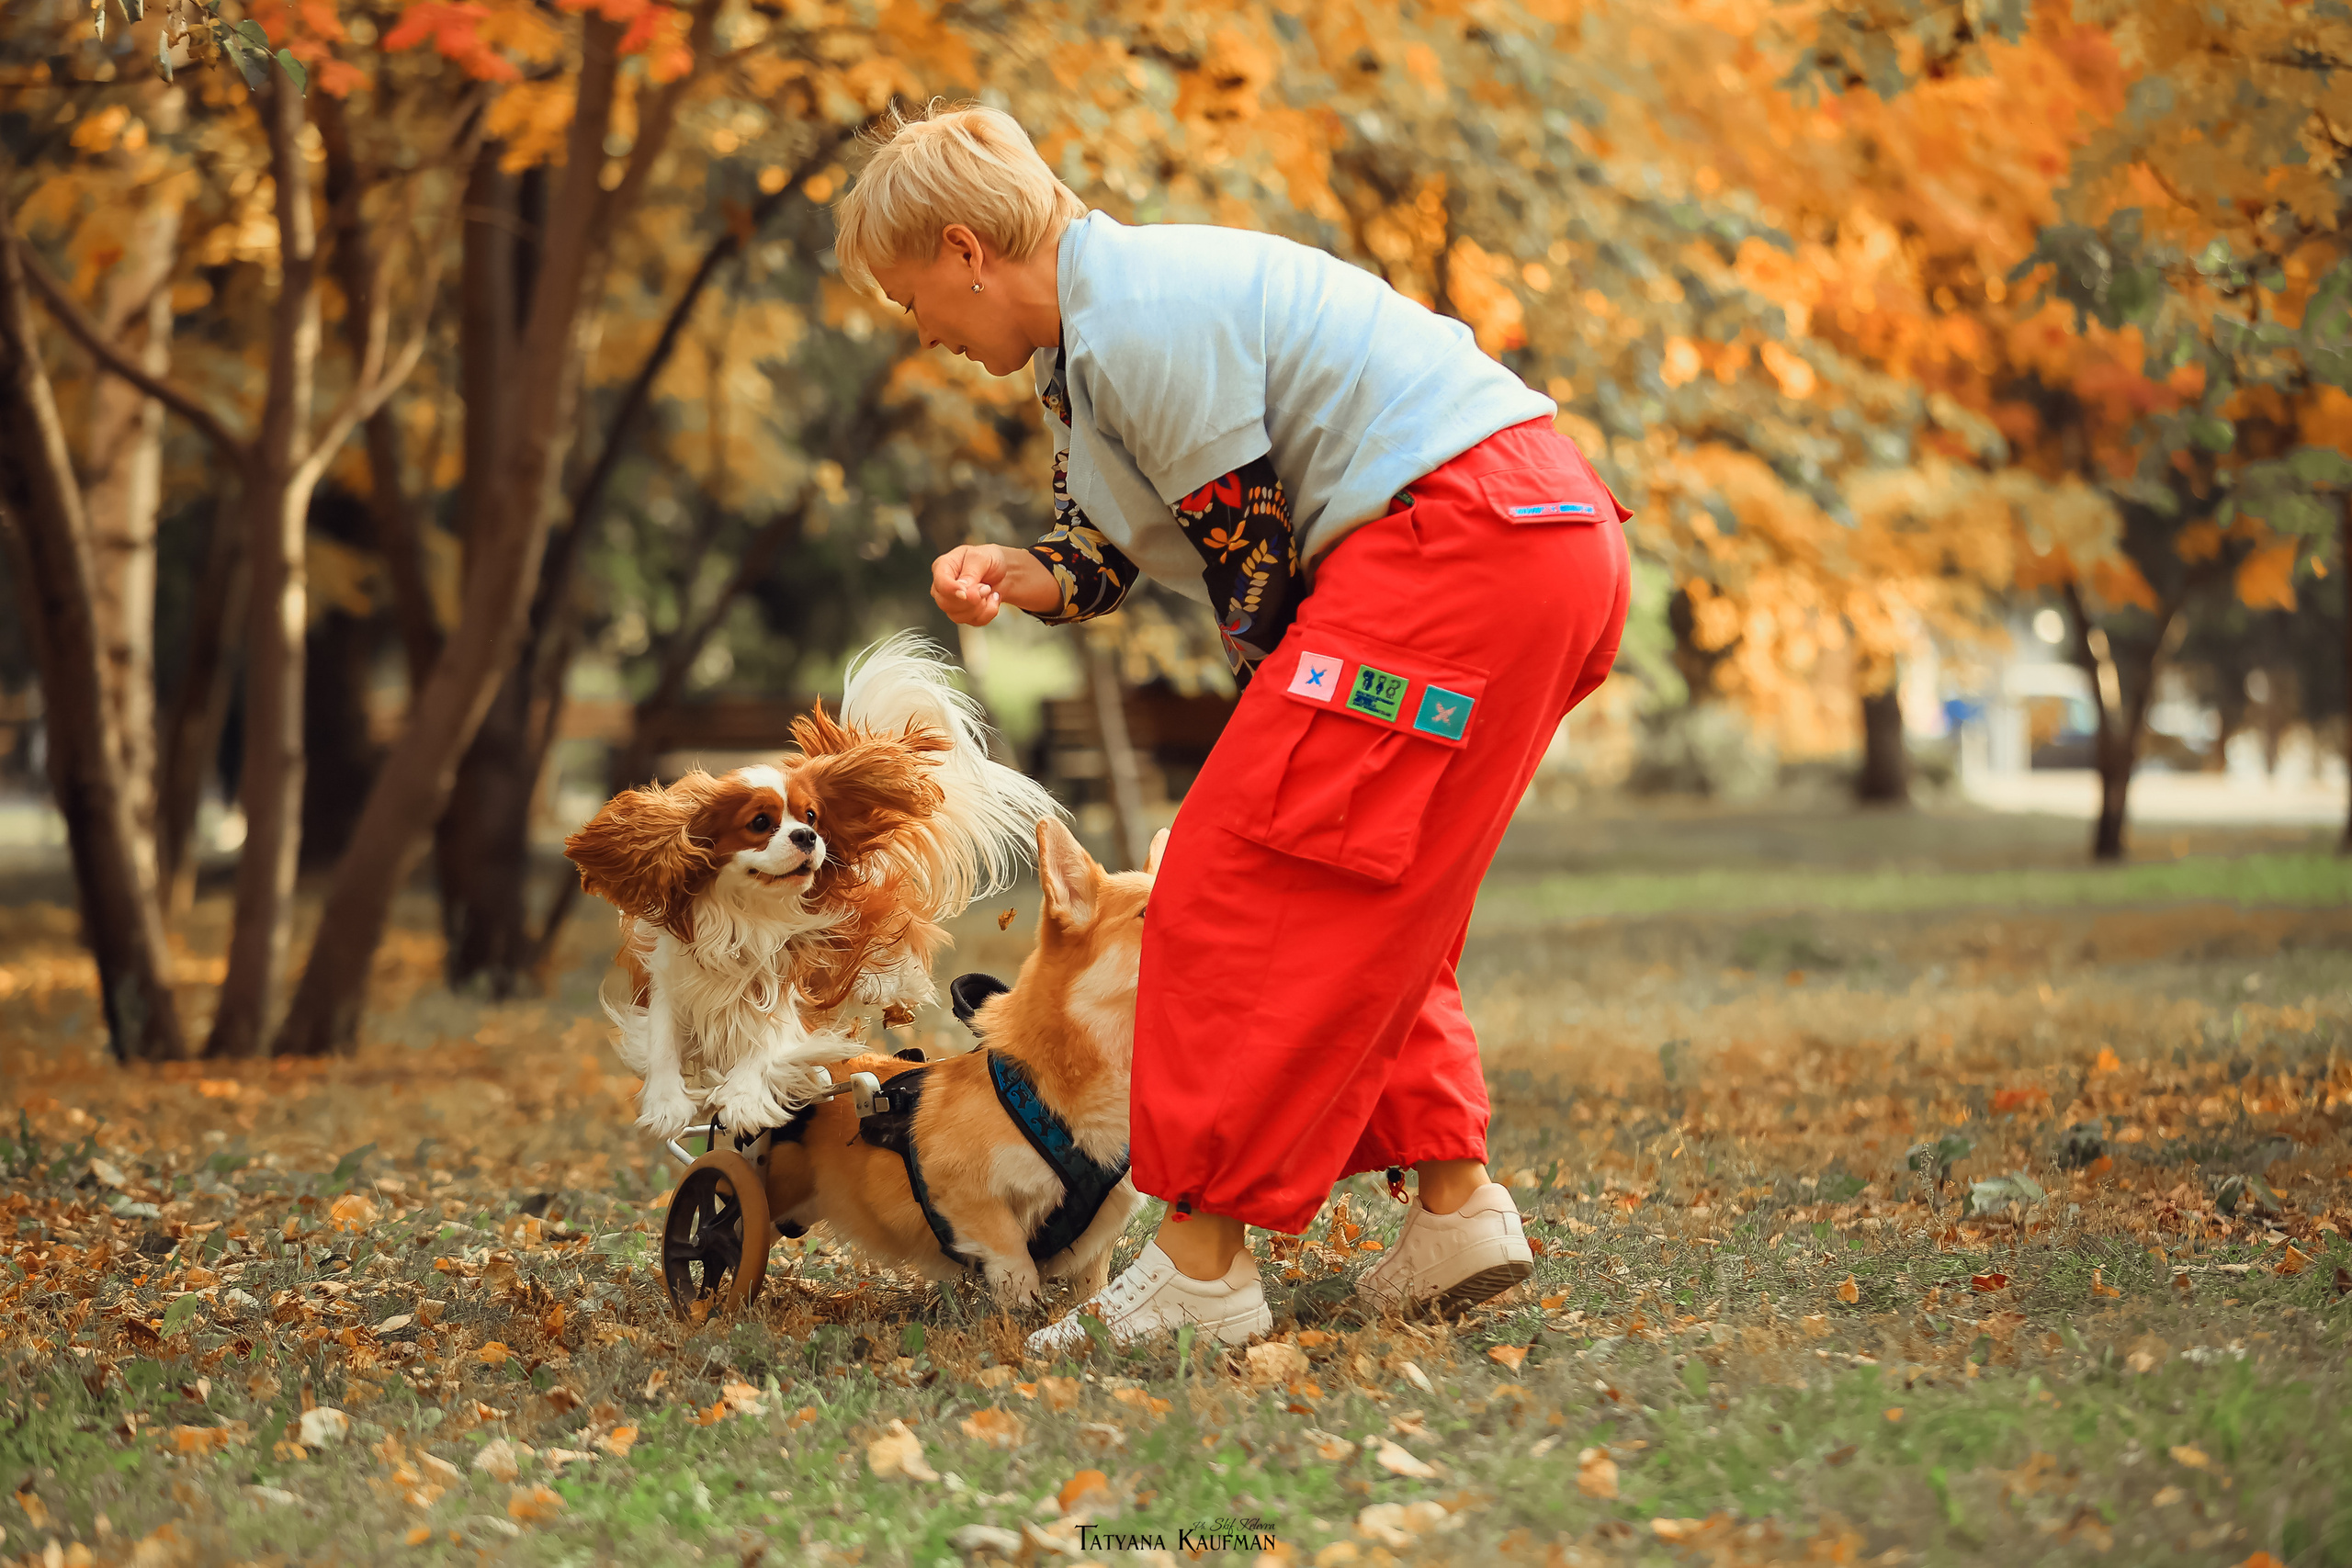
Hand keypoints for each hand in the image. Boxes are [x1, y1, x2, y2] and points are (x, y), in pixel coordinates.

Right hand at [931, 544, 1062, 625]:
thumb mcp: (985, 557)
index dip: (951, 590)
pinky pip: (971, 622)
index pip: (939, 582)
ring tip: (993, 593)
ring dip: (981, 608)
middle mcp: (944, 585)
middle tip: (987, 588)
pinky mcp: (965, 614)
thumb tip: (962, 590)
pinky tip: (995, 602)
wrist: (1010, 572)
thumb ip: (972, 572)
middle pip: (946, 603)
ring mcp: (953, 602)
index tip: (969, 592)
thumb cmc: (996, 559)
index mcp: (945, 566)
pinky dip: (986, 615)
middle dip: (971, 600)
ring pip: (958, 616)